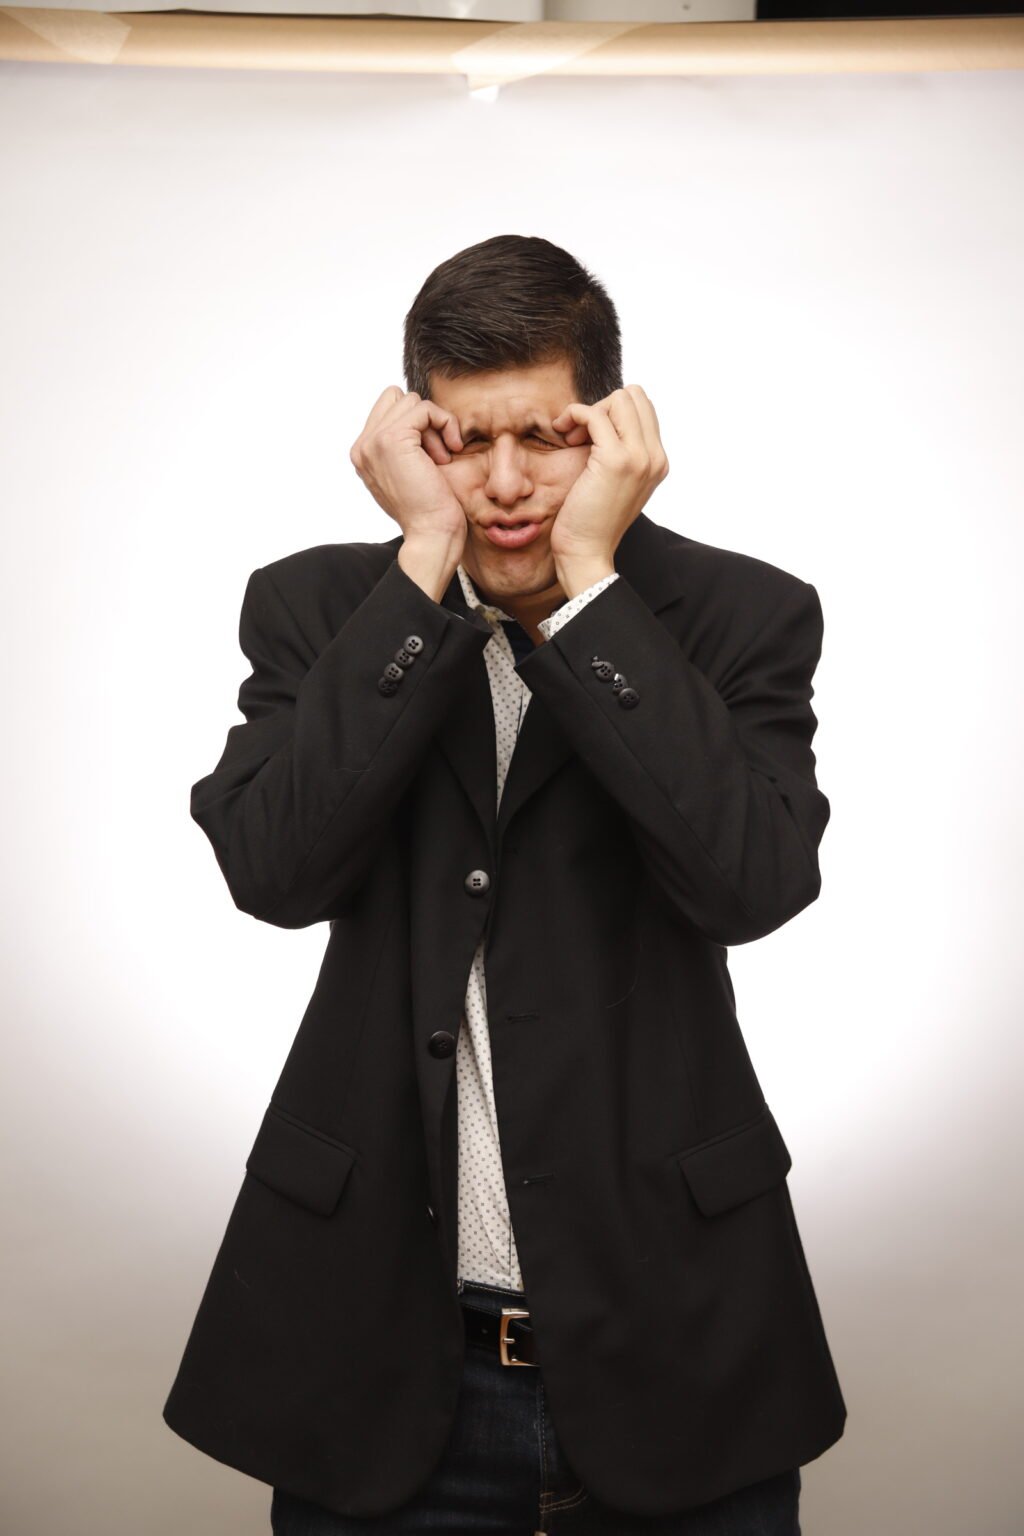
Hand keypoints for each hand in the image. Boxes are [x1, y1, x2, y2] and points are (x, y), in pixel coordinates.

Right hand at [349, 387, 467, 550]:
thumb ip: (403, 446)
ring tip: (442, 457)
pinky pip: (424, 408)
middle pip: (397, 398)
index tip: (432, 453)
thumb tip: (418, 418)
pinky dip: (445, 423)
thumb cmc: (430, 510)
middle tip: (437, 453)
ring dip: (435, 425)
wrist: (431, 535)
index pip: (388, 408)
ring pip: (411, 401)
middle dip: (423, 419)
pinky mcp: (392, 439)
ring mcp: (373, 442)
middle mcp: (362, 446)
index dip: (416, 423)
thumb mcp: (410, 473)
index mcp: (363, 454)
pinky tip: (451, 449)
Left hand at [549, 385, 668, 578]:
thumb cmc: (592, 520)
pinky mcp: (616, 460)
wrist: (587, 552)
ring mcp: (639, 457)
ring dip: (588, 412)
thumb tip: (604, 418)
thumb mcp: (615, 481)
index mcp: (658, 461)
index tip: (590, 436)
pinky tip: (563, 435)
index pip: (643, 407)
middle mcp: (655, 456)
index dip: (612, 412)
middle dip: (602, 407)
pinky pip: (594, 414)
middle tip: (580, 434)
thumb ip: (621, 452)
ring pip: (618, 399)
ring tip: (571, 437)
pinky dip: (574, 416)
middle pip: (634, 396)